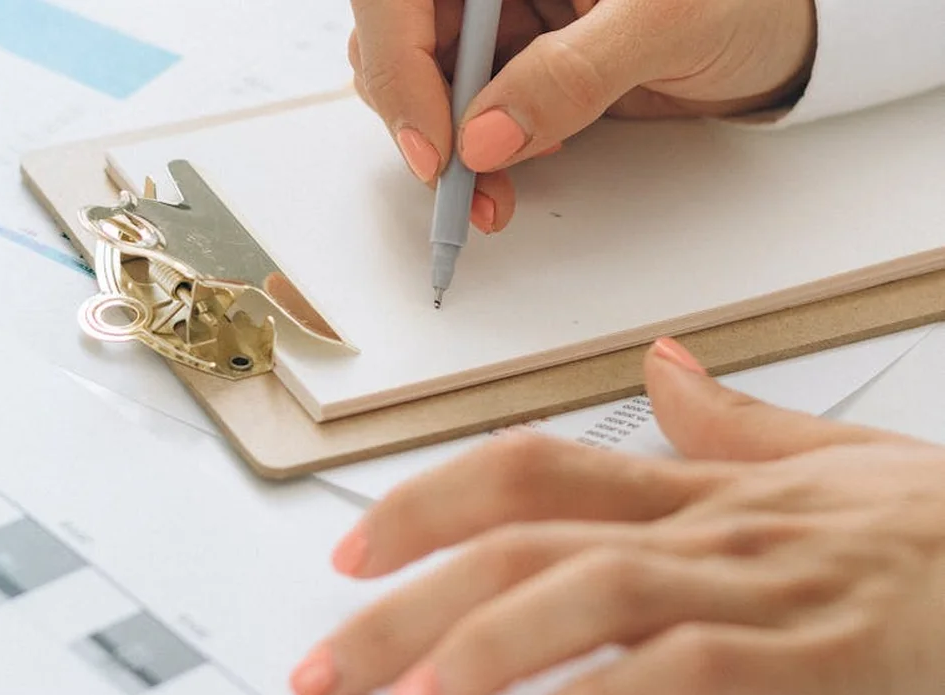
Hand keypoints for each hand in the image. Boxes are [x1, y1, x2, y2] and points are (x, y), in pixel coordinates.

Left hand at [290, 337, 944, 694]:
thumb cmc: (939, 538)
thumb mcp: (828, 465)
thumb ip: (729, 426)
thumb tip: (661, 366)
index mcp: (695, 490)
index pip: (528, 469)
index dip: (427, 501)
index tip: (352, 551)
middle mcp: (707, 527)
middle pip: (523, 540)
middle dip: (408, 603)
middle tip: (323, 667)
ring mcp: (761, 585)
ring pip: (589, 590)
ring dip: (484, 649)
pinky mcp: (823, 656)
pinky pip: (690, 669)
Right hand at [347, 0, 816, 231]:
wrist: (775, 39)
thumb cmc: (745, 0)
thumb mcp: (669, 21)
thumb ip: (574, 73)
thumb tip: (487, 137)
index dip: (400, 60)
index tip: (437, 142)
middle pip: (400, 37)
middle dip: (419, 116)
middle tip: (457, 182)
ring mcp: (498, 17)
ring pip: (421, 82)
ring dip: (444, 149)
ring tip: (490, 194)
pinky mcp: (510, 62)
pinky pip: (460, 112)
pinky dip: (472, 156)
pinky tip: (510, 170)